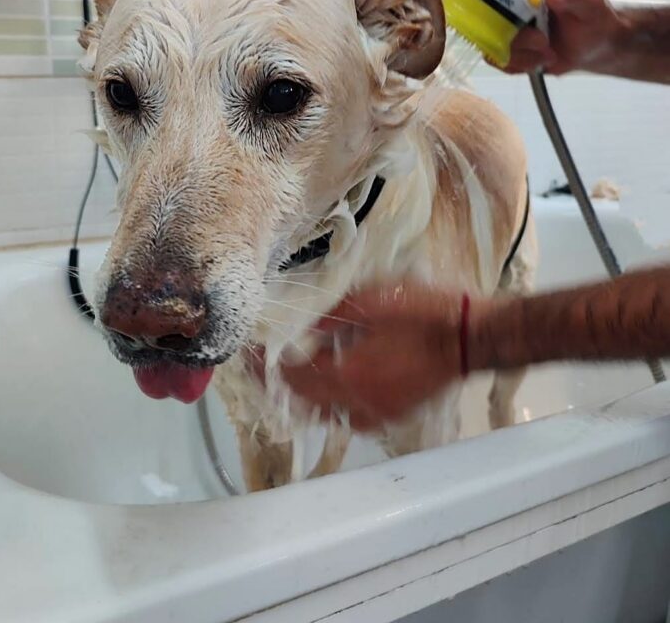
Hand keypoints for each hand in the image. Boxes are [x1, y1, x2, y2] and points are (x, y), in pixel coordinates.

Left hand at [281, 285, 465, 430]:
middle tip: (264, 369)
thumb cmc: (422, 312)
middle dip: (280, 386)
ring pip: (327, 415)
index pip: (292, 378)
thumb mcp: (371, 300)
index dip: (266, 369)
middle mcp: (358, 401)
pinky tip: (335, 390)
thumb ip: (332, 318)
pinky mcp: (395, 414)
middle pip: (305, 402)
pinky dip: (335, 406)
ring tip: (294, 379)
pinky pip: (353, 418)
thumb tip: (306, 332)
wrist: (468, 337)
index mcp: (348, 373)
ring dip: (306, 399)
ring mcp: (378, 412)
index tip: (250, 357)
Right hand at [442, 0, 623, 75]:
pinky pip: (495, 55)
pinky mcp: (505, 44)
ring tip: (544, 46)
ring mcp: (504, 19)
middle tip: (517, 31)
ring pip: (484, 33)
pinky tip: (540, 59)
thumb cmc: (595, 15)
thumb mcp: (590, 1)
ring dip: (515, 46)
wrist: (597, 47)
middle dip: (489, 19)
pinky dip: (518, 63)